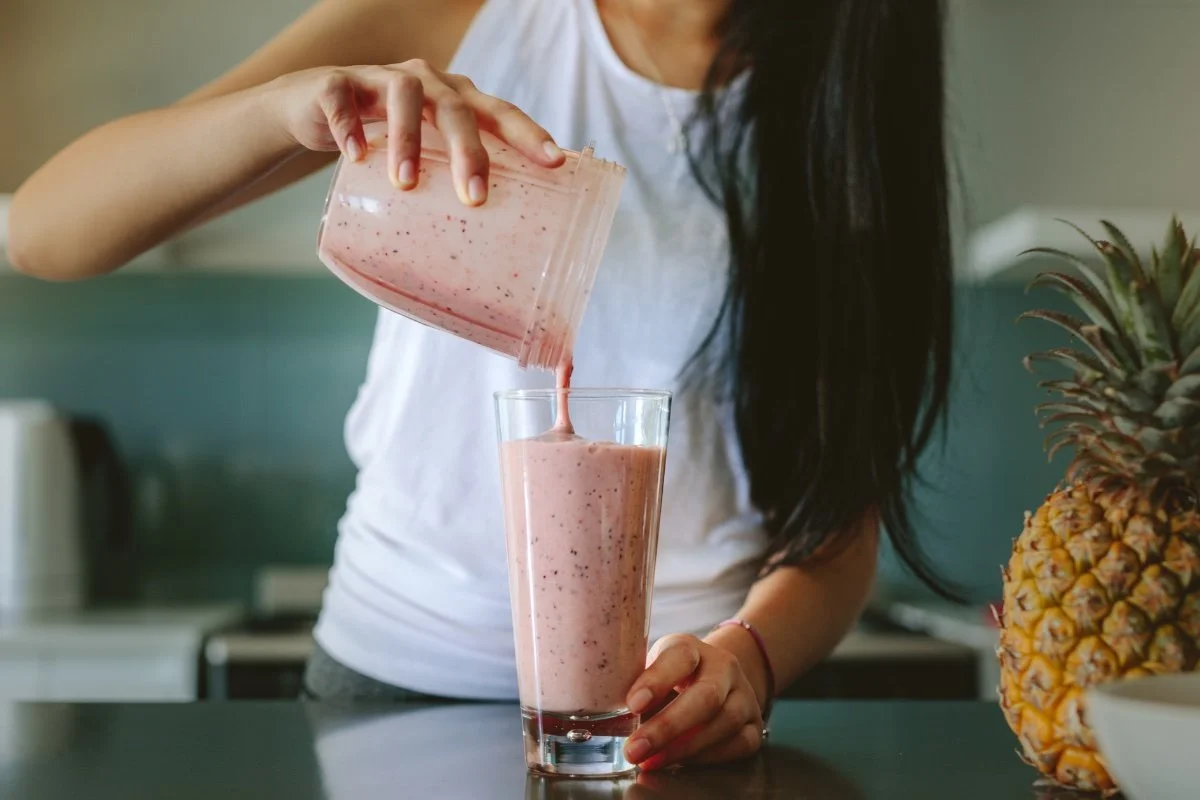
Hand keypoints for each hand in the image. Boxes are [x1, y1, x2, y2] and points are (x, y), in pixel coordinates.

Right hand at [262, 60, 564, 204]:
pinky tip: (356, 155)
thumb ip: (450, 186)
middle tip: (474, 196)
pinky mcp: (337, 84)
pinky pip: (343, 99)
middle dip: (468, 151)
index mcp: (457, 100)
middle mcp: (428, 83)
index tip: (554, 161)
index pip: (500, 112)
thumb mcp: (425, 157)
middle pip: (456, 107)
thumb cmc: (387, 140)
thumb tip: (485, 262)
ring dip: (408, 138)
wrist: (315, 107)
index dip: (528, 133)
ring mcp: (381, 78)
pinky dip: (350, 126)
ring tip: (406, 182)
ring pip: (403, 96)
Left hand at [623, 633, 765, 770]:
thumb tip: (608, 723)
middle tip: (636, 749)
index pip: (679, 657)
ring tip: (652, 761)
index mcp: (691, 647)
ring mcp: (744, 694)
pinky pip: (740, 743)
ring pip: (725, 722)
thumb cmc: (673, 677)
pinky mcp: (754, 722)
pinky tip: (682, 763)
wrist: (718, 676)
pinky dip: (709, 757)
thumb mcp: (652, 669)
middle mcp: (723, 666)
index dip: (656, 681)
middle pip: (706, 696)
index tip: (632, 704)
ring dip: (685, 748)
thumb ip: (636, 689)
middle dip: (668, 727)